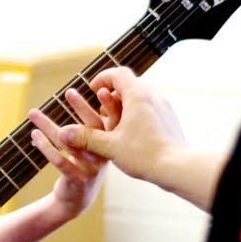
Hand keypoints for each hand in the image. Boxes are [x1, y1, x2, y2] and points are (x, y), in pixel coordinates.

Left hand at [28, 89, 108, 220]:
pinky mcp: (77, 179)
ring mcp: (91, 169)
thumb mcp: (88, 148)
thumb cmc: (81, 166)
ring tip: (33, 112)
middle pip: (94, 128)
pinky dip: (45, 146)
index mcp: (110, 145)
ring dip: (48, 125)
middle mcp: (104, 156)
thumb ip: (87, 127)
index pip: (113, 122)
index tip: (101, 89)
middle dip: (82, 108)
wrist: (75, 200)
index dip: (109, 106)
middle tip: (69, 92)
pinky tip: (35, 135)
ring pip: (69, 142)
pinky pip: (60, 160)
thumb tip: (76, 94)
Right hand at [29, 67, 188, 188]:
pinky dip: (137, 114)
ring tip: (113, 124)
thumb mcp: (109, 147)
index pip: (118, 73)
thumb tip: (63, 133)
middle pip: (129, 84)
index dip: (103, 78)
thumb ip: (84, 137)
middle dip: (112, 94)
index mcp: (138, 95)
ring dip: (124, 105)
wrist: (178, 168)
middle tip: (100, 109)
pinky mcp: (169, 119)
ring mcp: (163, 107)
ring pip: (140, 96)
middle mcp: (153, 96)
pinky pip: (150, 108)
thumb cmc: (145, 155)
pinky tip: (130, 134)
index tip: (93, 90)